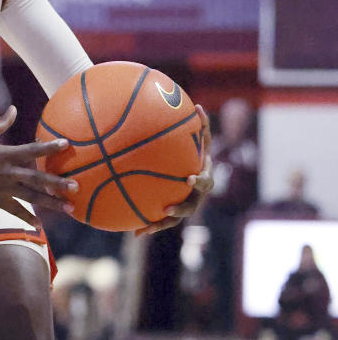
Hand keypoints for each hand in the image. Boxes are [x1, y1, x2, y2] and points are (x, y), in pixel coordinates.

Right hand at [0, 107, 78, 227]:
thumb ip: (2, 122)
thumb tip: (14, 108)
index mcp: (5, 154)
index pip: (32, 150)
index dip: (49, 147)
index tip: (67, 144)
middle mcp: (7, 172)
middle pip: (36, 178)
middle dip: (57, 183)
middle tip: (76, 186)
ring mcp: (2, 188)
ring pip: (31, 197)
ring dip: (51, 203)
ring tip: (69, 208)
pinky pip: (14, 210)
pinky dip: (26, 218)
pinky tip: (39, 226)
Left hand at [137, 104, 213, 235]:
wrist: (195, 174)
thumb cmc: (196, 153)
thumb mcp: (199, 142)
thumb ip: (200, 128)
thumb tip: (198, 105)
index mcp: (202, 178)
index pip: (204, 180)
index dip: (199, 180)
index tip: (189, 177)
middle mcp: (196, 195)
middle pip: (190, 206)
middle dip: (181, 209)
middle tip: (168, 210)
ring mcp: (187, 205)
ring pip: (175, 220)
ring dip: (161, 224)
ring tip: (146, 229)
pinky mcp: (174, 214)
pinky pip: (162, 222)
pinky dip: (150, 227)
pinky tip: (134, 234)